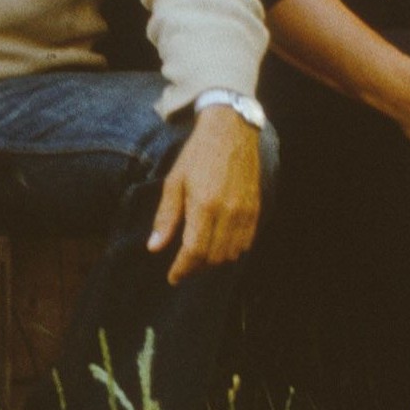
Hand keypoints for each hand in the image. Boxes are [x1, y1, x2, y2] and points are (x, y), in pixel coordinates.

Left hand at [148, 106, 263, 285]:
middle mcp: (228, 213)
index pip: (194, 252)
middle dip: (196, 267)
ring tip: (199, 257)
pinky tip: (219, 245)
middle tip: (183, 266)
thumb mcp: (174, 182)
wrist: (230, 131)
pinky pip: (246, 243)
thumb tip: (154, 248)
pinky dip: (231, 250)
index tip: (173, 278)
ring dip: (213, 261)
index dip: (182, 269)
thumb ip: (165, 218)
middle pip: (213, 258)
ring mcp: (245, 212)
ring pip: (230, 254)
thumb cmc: (197, 155)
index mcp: (204, 205)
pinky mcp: (255, 209)